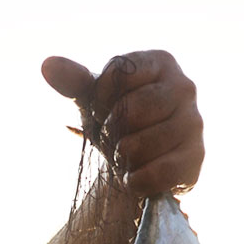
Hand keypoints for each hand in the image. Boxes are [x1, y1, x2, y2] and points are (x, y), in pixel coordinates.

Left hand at [43, 50, 203, 196]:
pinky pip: (158, 172)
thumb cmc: (118, 123)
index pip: (119, 73)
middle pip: (133, 109)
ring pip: (141, 144)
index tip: (103, 110)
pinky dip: (136, 180)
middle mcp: (185, 86)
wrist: (138, 165)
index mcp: (161, 62)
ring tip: (126, 156)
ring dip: (122, 157)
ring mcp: (194, 122)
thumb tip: (47, 65)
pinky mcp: (196, 157)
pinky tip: (135, 177)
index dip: (100, 98)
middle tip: (114, 138)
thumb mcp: (94, 100)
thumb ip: (73, 80)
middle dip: (112, 130)